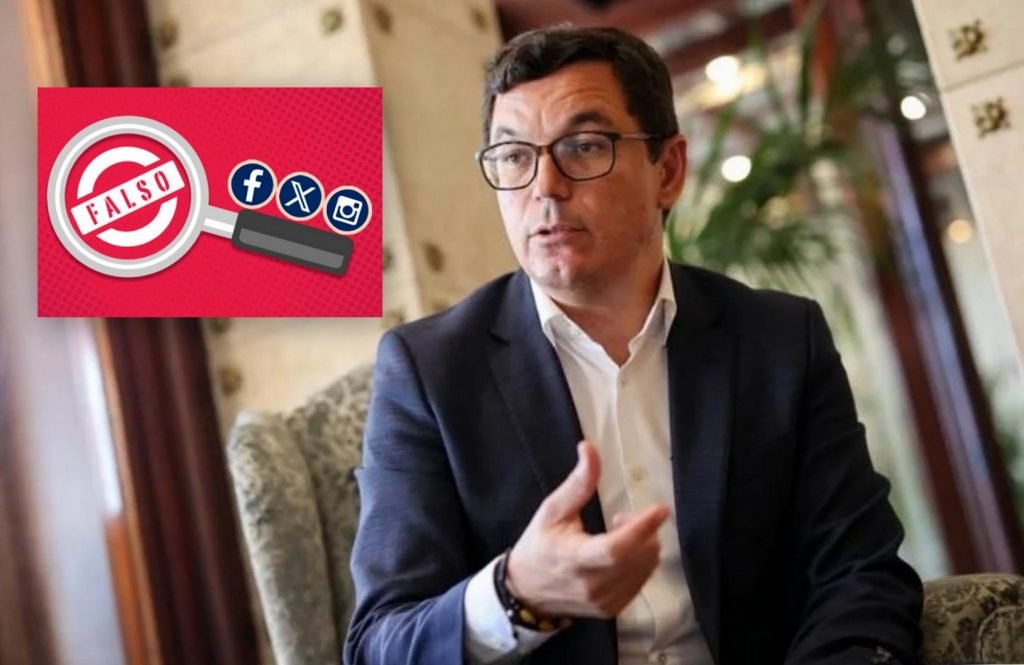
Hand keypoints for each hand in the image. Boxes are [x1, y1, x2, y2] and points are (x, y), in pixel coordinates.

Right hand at [505, 440, 669, 618]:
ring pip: (645, 568)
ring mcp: (604, 601)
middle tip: (623, 517)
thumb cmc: (539, 545)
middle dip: (644, 530)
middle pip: (639, 557)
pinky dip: (640, 561)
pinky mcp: (612, 610)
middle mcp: (592, 585)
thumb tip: (589, 448)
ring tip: (619, 533)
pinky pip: (641, 581)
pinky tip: (621, 554)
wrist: (526, 592)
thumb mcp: (552, 510)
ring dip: (644, 545)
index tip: (660, 510)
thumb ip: (578, 483)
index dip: (641, 529)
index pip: (615, 549)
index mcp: (575, 559)